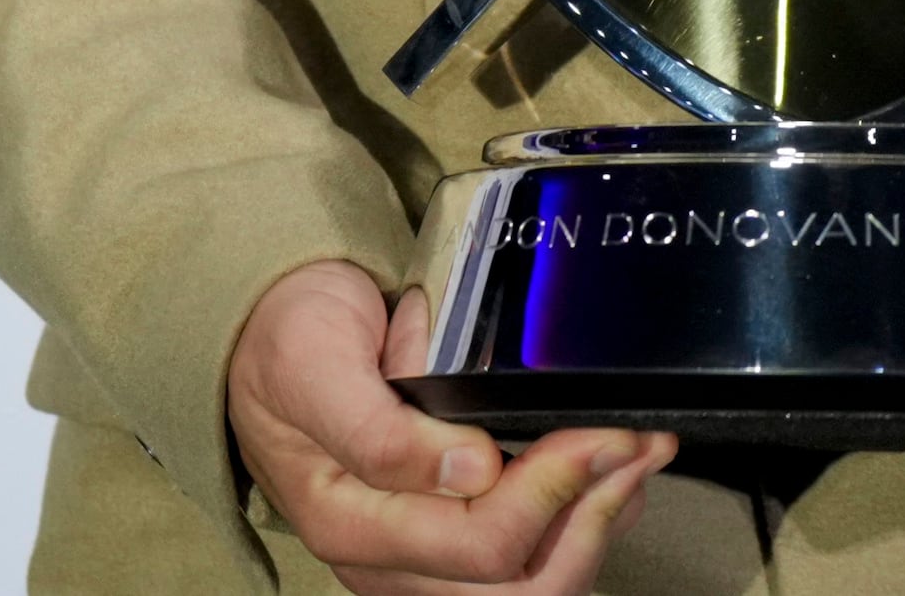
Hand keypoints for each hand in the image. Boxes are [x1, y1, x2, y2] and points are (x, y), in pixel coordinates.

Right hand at [225, 257, 674, 594]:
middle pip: (519, 588)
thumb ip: (378, 427)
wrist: (266, 333)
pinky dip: (582, 526)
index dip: (552, 494)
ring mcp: (420, 559)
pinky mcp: (448, 541)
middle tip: (638, 446)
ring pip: (533, 586)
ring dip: (599, 527)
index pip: (479, 546)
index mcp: (350, 521)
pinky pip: (528, 564)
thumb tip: (470, 471)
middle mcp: (389, 561)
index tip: (599, 433)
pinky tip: (607, 478)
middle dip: (594, 519)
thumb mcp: (314, 362)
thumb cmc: (287, 341)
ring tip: (638, 459)